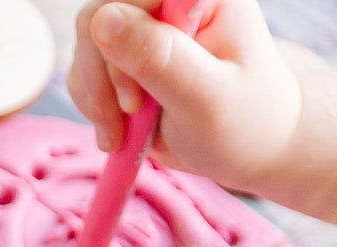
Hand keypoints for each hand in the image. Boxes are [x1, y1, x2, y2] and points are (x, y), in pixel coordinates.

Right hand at [68, 0, 300, 188]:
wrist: (250, 143)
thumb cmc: (242, 122)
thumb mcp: (205, 98)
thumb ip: (159, 57)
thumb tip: (102, 19)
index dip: (120, 42)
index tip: (137, 99)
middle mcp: (170, 0)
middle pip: (99, 14)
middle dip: (103, 78)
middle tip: (128, 121)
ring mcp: (146, 24)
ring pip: (86, 41)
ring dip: (96, 96)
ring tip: (123, 133)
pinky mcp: (127, 52)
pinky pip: (86, 67)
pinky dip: (94, 105)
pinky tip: (119, 130)